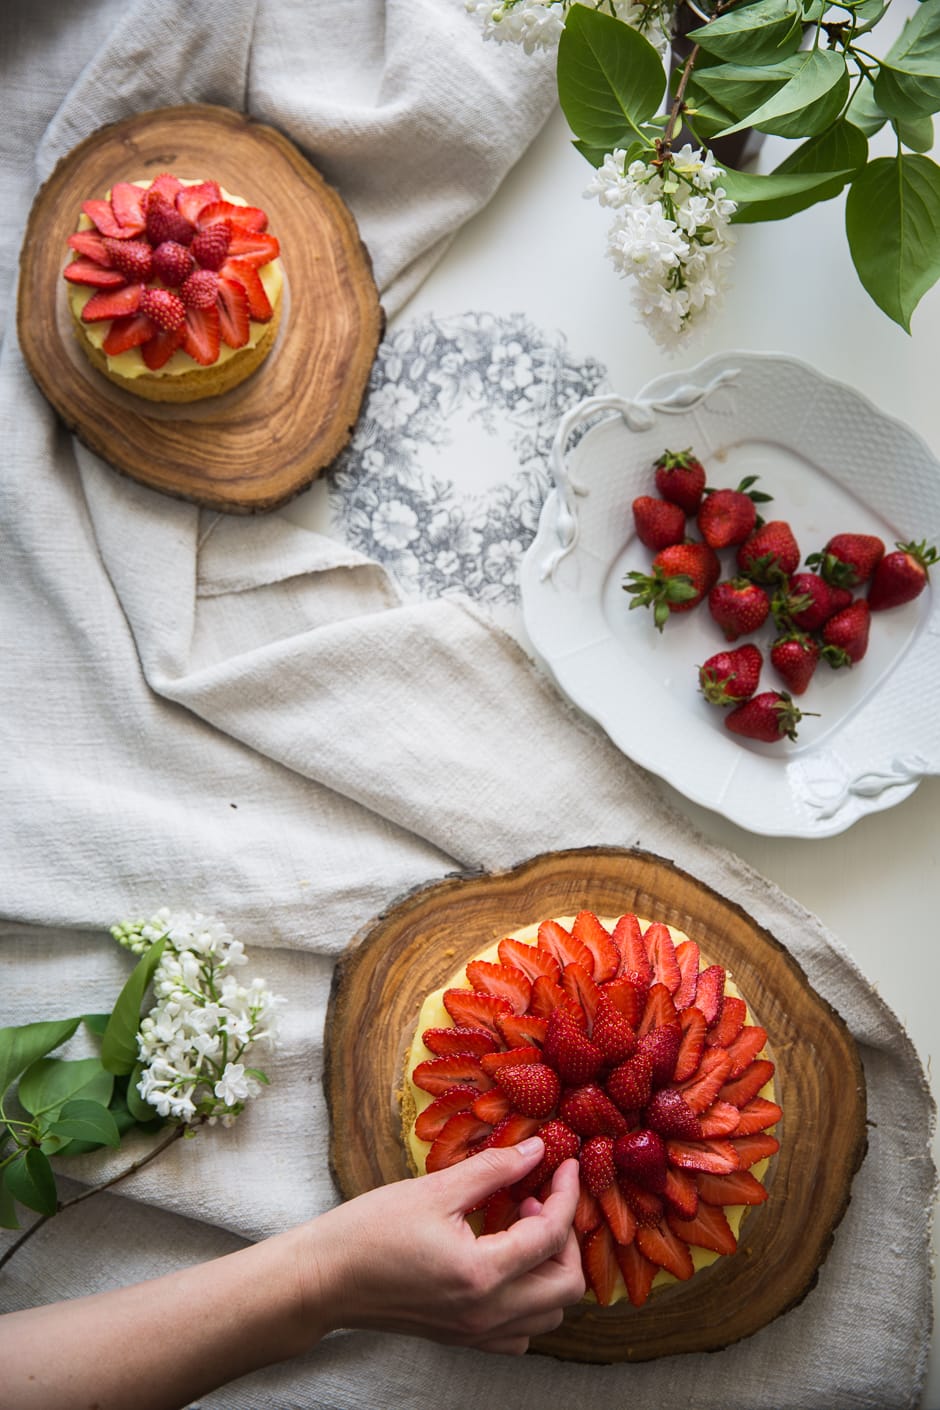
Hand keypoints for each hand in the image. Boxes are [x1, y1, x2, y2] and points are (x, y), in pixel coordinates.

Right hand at [302, 1136, 584, 1353]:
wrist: (324, 1280)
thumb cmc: (368, 1231)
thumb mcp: (433, 1190)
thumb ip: (492, 1170)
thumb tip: (537, 1151)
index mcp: (480, 1273)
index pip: (551, 1237)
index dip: (566, 1195)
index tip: (565, 1165)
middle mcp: (485, 1313)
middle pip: (565, 1286)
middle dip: (567, 1237)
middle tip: (541, 1198)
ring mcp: (475, 1334)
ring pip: (548, 1314)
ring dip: (550, 1269)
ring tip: (519, 1226)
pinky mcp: (462, 1339)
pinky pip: (520, 1331)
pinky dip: (530, 1299)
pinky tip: (506, 1263)